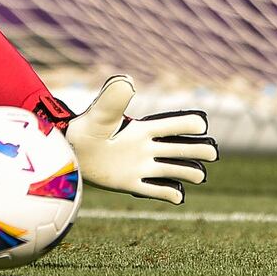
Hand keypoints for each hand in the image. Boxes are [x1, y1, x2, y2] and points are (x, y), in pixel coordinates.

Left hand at [65, 75, 217, 203]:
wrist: (65, 155)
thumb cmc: (81, 131)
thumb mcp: (99, 114)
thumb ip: (113, 99)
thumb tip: (128, 80)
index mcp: (140, 130)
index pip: (172, 125)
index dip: (189, 124)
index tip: (201, 125)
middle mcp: (144, 148)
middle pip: (181, 148)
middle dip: (198, 150)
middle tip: (211, 154)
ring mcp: (140, 166)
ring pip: (174, 170)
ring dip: (189, 172)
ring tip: (197, 175)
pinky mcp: (131, 183)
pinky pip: (157, 190)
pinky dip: (170, 193)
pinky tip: (177, 194)